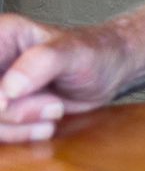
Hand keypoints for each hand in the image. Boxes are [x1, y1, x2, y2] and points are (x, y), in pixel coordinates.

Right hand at [0, 15, 132, 141]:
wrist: (109, 73)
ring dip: (17, 126)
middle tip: (52, 106)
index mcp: (0, 35)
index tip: (7, 101)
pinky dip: (18, 135)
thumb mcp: (75, 52)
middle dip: (9, 112)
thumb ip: (42, 63)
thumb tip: (7, 89)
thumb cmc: (95, 53)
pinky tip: (46, 125)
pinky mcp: (1, 109)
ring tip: (55, 110)